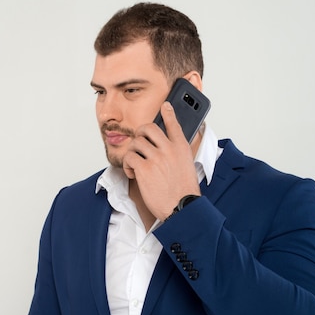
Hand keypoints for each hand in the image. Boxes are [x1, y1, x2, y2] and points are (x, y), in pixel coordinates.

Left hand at [122, 102, 200, 220]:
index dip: (169, 113)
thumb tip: (167, 148)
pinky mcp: (144, 169)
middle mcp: (169, 149)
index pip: (174, 125)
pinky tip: (133, 174)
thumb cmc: (183, 191)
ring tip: (135, 165)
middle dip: (140, 134)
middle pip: (148, 128)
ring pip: (136, 142)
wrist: (181, 208)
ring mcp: (156, 158)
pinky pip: (129, 157)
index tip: (165, 106)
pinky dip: (127, 166)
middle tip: (139, 144)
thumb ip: (177, 154)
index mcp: (181, 148)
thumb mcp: (187, 166)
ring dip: (132, 153)